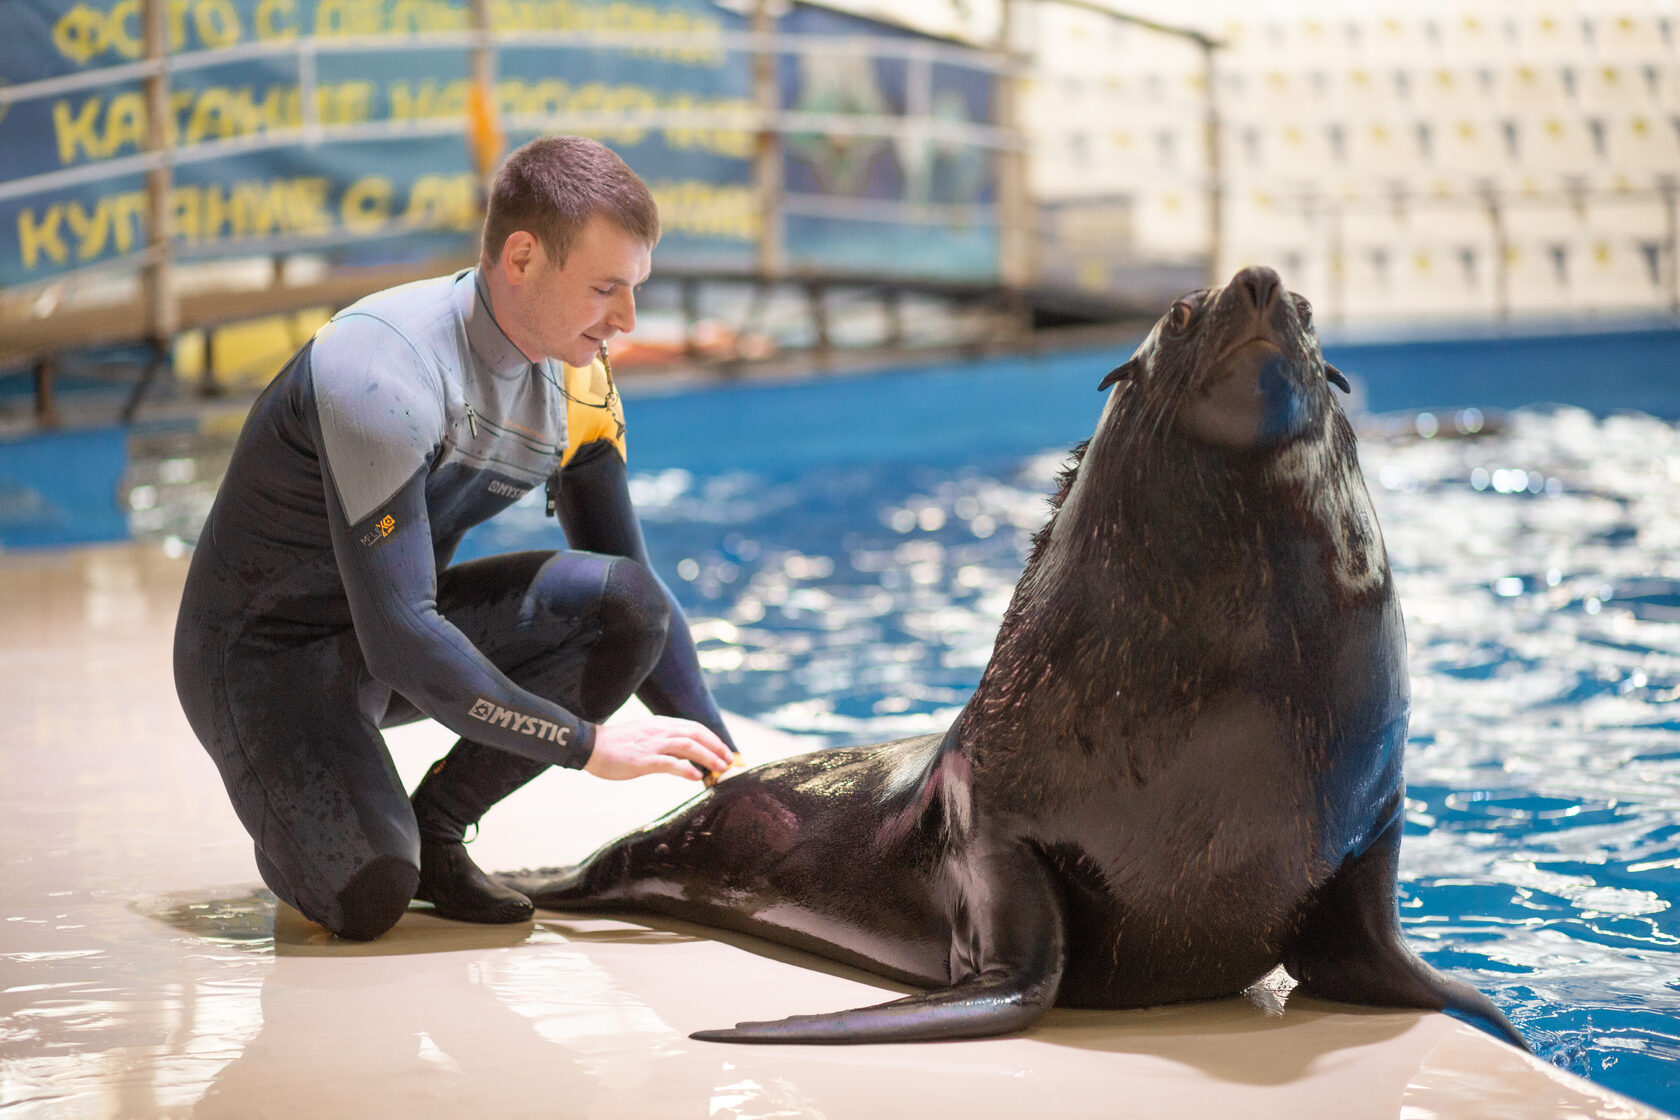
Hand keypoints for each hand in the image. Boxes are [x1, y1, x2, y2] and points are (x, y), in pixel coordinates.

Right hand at [583, 717, 734, 781]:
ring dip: (707, 757)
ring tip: (720, 769)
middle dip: (716, 747)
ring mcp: (652, 745)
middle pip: (696, 734)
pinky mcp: (643, 760)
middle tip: (729, 761)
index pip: (694, 727)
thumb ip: (665, 744)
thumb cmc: (618, 745)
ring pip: (688, 746)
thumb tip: (686, 757)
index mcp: (661, 725)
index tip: (724, 751)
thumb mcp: (646, 737)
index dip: (713, 739)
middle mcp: (660, 731)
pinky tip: (696, 777)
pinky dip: (685, 768)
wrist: (590, 745)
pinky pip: (669, 763)